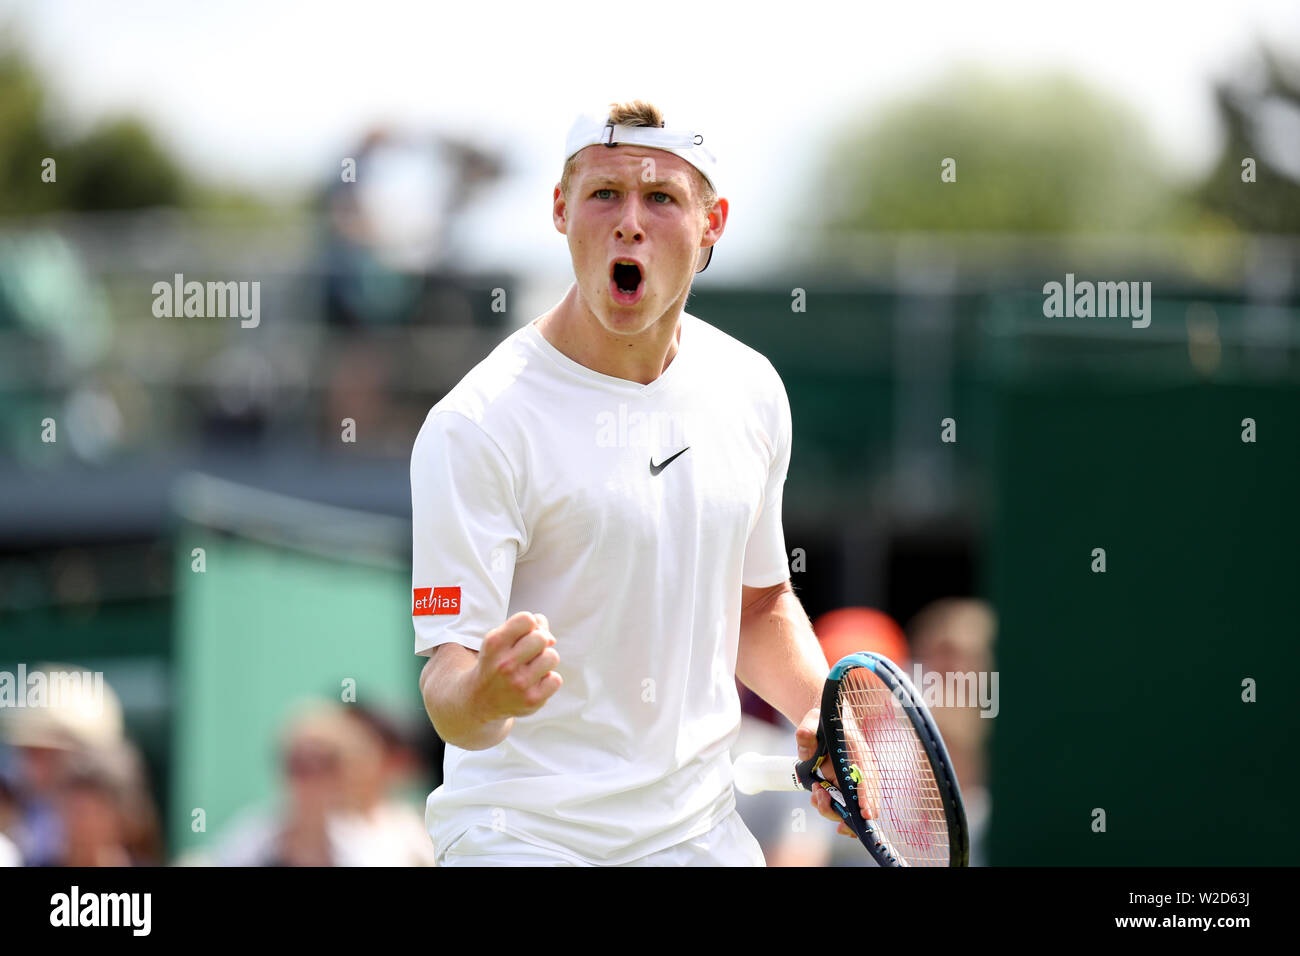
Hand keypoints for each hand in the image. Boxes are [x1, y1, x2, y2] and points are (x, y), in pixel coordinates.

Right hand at [470, 611, 561, 720]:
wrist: (481, 699)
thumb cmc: (497, 661)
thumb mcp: (500, 638)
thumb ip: (525, 627)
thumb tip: (551, 639)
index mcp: (494, 644)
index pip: (527, 619)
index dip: (530, 624)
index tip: (522, 635)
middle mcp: (505, 664)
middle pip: (541, 638)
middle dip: (540, 642)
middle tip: (528, 653)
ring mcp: (519, 684)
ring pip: (552, 657)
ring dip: (545, 660)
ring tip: (531, 668)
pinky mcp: (531, 700)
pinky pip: (556, 679)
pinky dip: (548, 680)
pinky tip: (534, 683)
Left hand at [795, 707, 875, 837]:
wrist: (824, 725)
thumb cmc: (822, 723)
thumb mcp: (812, 721)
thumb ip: (806, 732)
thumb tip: (805, 748)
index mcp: (859, 752)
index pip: (867, 776)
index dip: (867, 795)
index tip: (864, 812)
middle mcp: (862, 770)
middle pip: (864, 800)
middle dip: (845, 811)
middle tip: (821, 798)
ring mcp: (854, 781)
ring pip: (852, 808)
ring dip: (832, 809)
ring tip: (815, 792)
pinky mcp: (845, 788)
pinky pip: (842, 807)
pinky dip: (829, 808)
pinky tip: (816, 796)